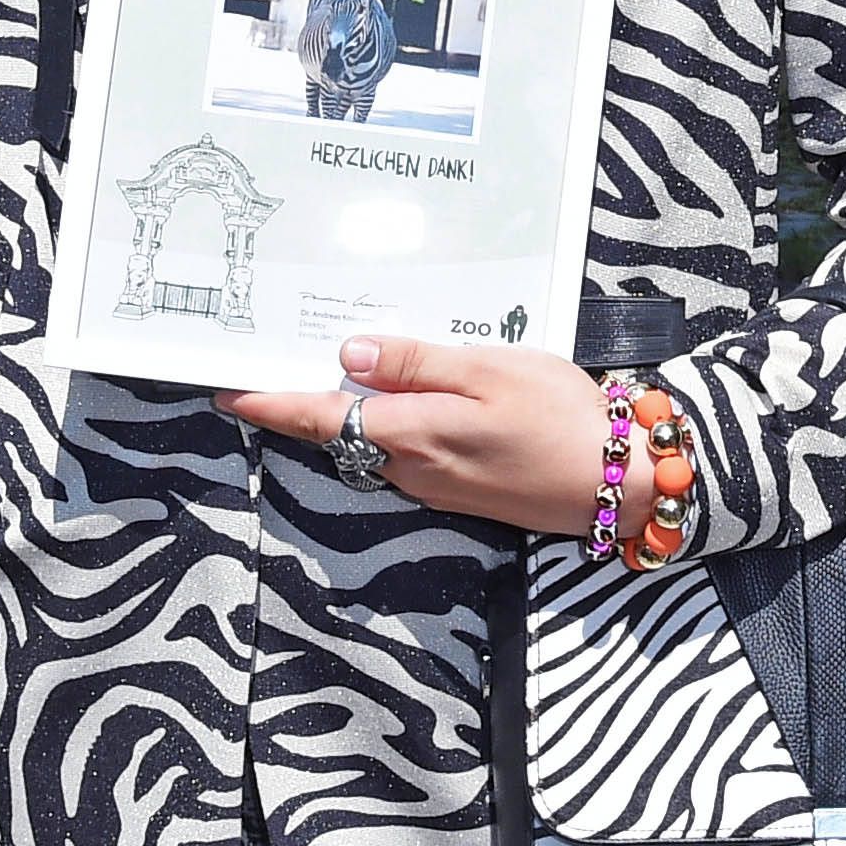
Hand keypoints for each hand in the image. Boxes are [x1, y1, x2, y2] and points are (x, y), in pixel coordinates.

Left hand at [222, 334, 613, 533]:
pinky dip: (384, 426)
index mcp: (410, 433)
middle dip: (298, 402)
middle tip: (268, 361)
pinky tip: (395, 399)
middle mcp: (411, 468)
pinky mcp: (460, 490)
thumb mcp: (489, 370)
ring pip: (369, 445)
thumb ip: (416, 363)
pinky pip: (402, 455)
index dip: (268, 402)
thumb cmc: (562, 416)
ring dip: (341, 413)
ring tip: (322, 369)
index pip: (318, 416)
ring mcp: (435, 485)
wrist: (621, 484)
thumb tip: (348, 354)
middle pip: (336, 433)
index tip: (224, 389)